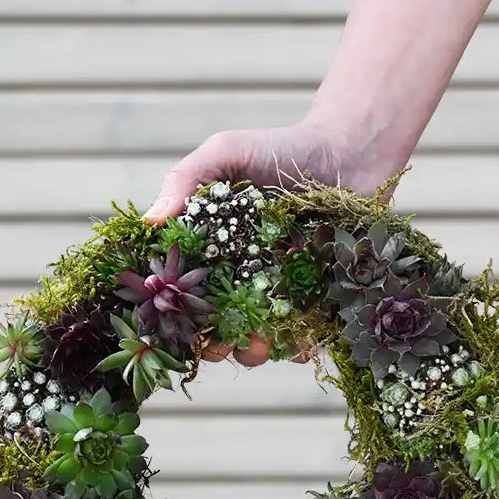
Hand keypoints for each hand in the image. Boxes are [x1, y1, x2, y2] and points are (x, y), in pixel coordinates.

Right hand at [143, 119, 397, 365]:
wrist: (349, 149)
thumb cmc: (282, 148)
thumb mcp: (227, 152)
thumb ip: (187, 179)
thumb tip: (149, 221)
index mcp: (213, 252)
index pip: (185, 293)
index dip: (177, 315)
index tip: (176, 326)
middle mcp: (242, 278)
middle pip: (219, 326)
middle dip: (216, 344)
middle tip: (222, 344)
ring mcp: (281, 292)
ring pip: (260, 338)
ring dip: (253, 351)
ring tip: (258, 345)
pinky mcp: (319, 299)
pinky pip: (305, 334)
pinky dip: (299, 345)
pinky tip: (299, 341)